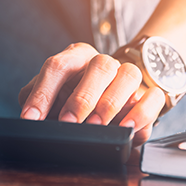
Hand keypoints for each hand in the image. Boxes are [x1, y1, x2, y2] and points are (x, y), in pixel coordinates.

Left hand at [18, 43, 165, 146]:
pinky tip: (126, 129)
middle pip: (99, 66)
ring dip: (111, 103)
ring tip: (96, 127)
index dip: (43, 93)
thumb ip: (41, 103)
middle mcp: (104, 62)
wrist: (110, 94)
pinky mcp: (149, 94)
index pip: (58, 66)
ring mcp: (128, 76)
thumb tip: (31, 120)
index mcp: (76, 57)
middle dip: (82, 98)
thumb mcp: (52, 96)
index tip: (31, 117)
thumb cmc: (73, 96)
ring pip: (129, 75)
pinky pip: (154, 97)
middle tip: (68, 123)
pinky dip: (141, 114)